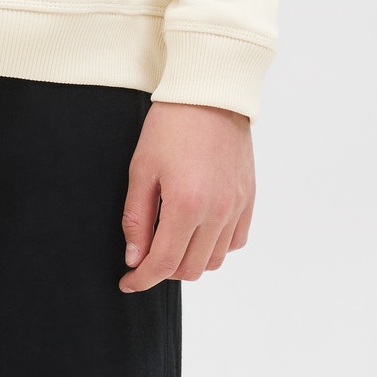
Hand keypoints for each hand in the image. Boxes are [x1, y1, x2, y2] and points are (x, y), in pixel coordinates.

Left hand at [118, 100, 254, 291]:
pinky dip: (215, 246)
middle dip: (164, 270)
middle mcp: (217, 212)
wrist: (209, 94)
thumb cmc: (170, 125)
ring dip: (190, 260)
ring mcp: (237, 206)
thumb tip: (135, 257)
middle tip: (145, 255)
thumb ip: (137, 218)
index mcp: (187, 205)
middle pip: (190, 268)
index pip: (163, 263)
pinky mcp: (248, 198)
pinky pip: (235, 241)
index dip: (142, 279)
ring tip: (171, 241)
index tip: (127, 282)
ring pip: (214, 260)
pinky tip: (198, 230)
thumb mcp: (142, 169)